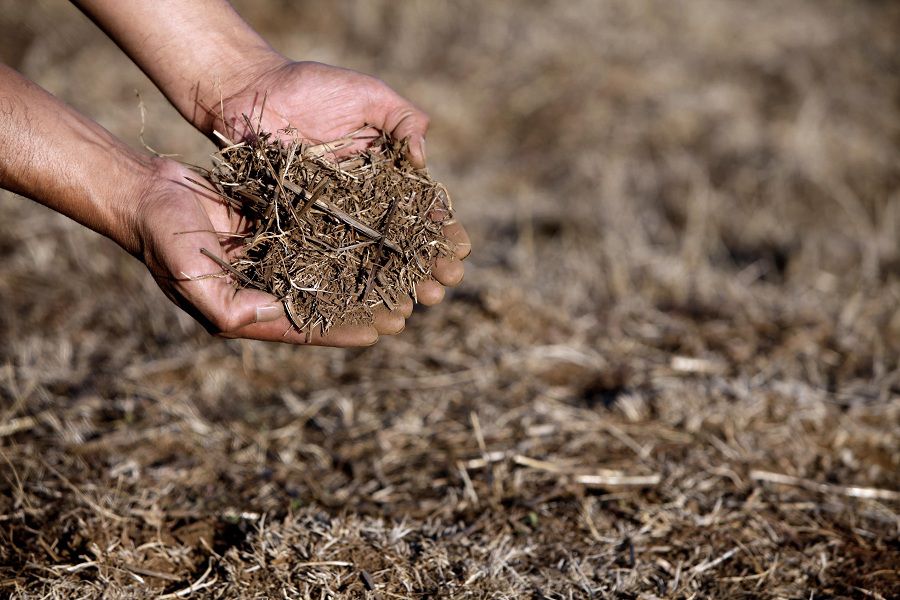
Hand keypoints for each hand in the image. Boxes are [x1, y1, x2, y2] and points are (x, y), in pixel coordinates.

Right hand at [135, 159, 386, 345]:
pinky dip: (342, 239)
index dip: (345, 330)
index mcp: (246, 311)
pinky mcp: (274, 227)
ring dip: (360, 274)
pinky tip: (374, 236)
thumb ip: (232, 307)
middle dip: (363, 306)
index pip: (306, 326)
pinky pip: (314, 236)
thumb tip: (280, 312)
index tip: (384, 330)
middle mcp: (264, 288)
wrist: (146, 192)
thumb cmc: (164, 239)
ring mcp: (270, 257)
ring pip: (324, 270)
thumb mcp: (193, 281)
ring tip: (402, 274)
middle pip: (323, 303)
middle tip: (407, 306)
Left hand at [206, 58, 470, 334]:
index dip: (442, 230)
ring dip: (395, 281)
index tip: (461, 249)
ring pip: (369, 255)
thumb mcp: (369, 95)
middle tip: (443, 287)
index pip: (421, 207)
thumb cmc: (312, 88)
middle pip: (401, 239)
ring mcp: (332, 217)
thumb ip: (402, 119)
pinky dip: (347, 278)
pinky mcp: (299, 226)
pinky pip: (327, 256)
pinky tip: (367, 300)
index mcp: (386, 173)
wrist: (250, 94)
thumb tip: (424, 158)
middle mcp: (364, 200)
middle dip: (425, 265)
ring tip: (417, 303)